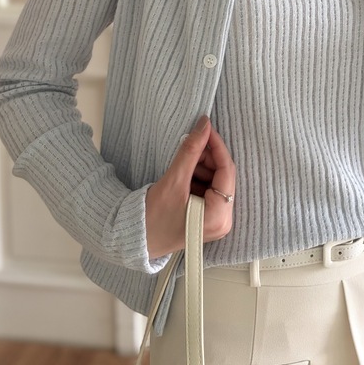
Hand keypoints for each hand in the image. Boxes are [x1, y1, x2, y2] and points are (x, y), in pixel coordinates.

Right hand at [145, 116, 235, 258]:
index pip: (227, 171)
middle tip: (191, 146)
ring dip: (201, 167)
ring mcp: (217, 220)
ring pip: (215, 180)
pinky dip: (198, 177)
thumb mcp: (174, 180)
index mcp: (219, 215)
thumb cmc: (153, 217)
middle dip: (207, 158)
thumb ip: (192, 150)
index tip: (207, 129)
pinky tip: (184, 175)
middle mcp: (223, 220)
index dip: (217, 146)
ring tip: (183, 164)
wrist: (136, 238)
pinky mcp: (208, 218)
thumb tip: (204, 125)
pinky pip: (209, 189)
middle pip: (223, 175)